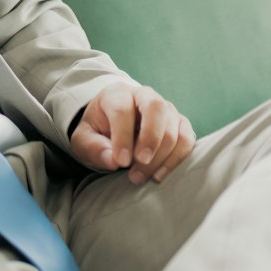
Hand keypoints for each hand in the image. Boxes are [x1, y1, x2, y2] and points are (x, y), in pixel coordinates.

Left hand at [69, 82, 194, 185]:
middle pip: (156, 108)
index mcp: (117, 93)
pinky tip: (158, 175)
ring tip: (140, 176)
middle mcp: (144, 95)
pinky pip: (186, 139)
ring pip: (173, 126)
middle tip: (139, 164)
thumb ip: (94, 148)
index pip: (123, 109)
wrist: (112, 126)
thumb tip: (113, 161)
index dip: (123, 136)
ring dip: (161, 155)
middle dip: (150, 139)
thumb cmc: (98, 131)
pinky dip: (176, 159)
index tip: (121, 162)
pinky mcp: (179, 124)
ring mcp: (166, 108)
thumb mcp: (84, 139)